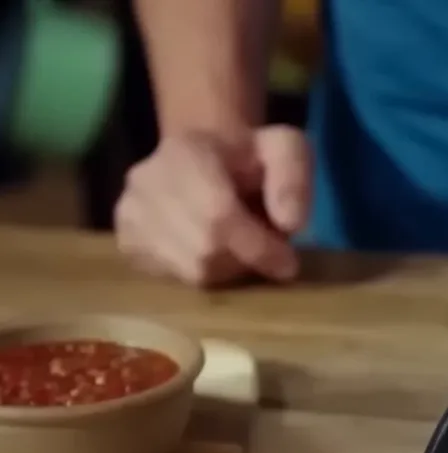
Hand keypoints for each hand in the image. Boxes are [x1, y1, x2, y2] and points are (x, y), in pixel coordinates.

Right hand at [114, 125, 311, 286]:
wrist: (205, 157)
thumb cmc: (250, 159)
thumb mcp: (286, 150)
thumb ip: (293, 179)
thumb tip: (290, 223)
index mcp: (185, 151)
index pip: (218, 214)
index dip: (257, 247)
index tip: (288, 263)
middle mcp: (144, 181)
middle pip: (204, 249)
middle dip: (246, 259)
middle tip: (268, 254)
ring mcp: (128, 213)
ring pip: (190, 270)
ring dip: (228, 269)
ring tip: (239, 246)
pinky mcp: (126, 242)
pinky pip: (174, 278)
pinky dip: (204, 273)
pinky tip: (212, 250)